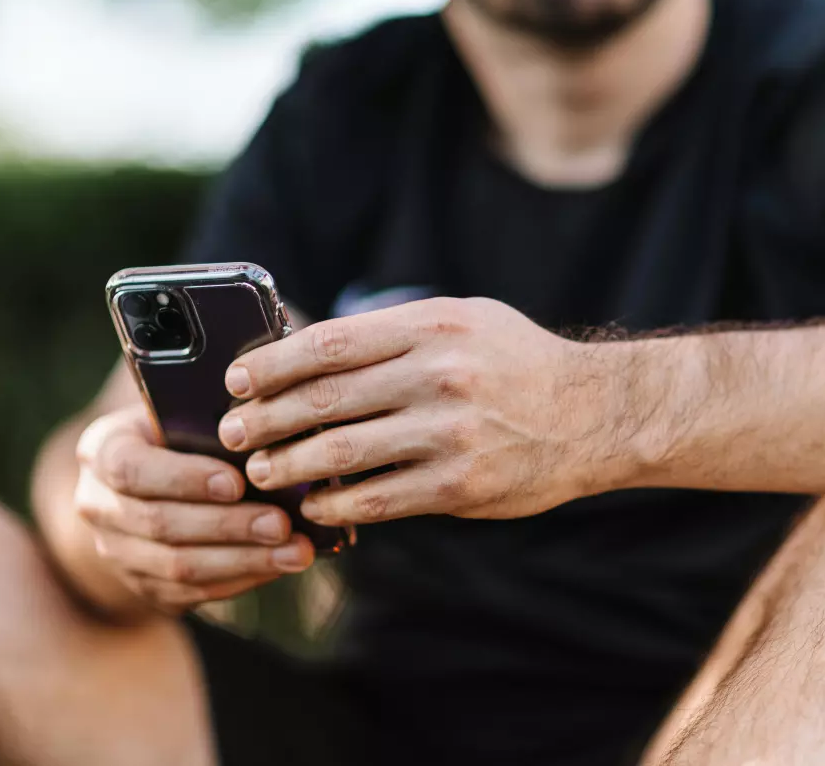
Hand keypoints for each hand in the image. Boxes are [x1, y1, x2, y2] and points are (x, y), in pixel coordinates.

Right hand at [73, 406, 314, 612]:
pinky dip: (241, 580)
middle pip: (160, 524)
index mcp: (101, 451)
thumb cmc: (175, 433)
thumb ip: (206, 420)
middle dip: (227, 526)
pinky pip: (192, 592)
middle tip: (282, 523)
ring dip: (244, 560)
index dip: (184, 479)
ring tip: (295, 552)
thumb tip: (268, 433)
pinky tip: (279, 566)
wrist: (144, 482)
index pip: (131, 469)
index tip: (237, 483)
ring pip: (178, 566)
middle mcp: (97, 505)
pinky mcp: (143, 586)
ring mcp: (116, 552)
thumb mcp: (177, 412)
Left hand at [218, 298, 644, 525]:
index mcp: (430, 327)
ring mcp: (450, 433)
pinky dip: (335, 502)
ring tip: (258, 473)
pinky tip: (311, 504)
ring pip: (342, 452)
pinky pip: (379, 497)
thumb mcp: (462, 319)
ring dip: (288, 466)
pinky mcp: (461, 484)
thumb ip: (394, 332)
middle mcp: (438, 375)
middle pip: (324, 399)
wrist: (595, 413)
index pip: (329, 344)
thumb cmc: (515, 360)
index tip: (236, 379)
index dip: (272, 363)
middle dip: (264, 419)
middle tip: (229, 433)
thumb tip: (310, 349)